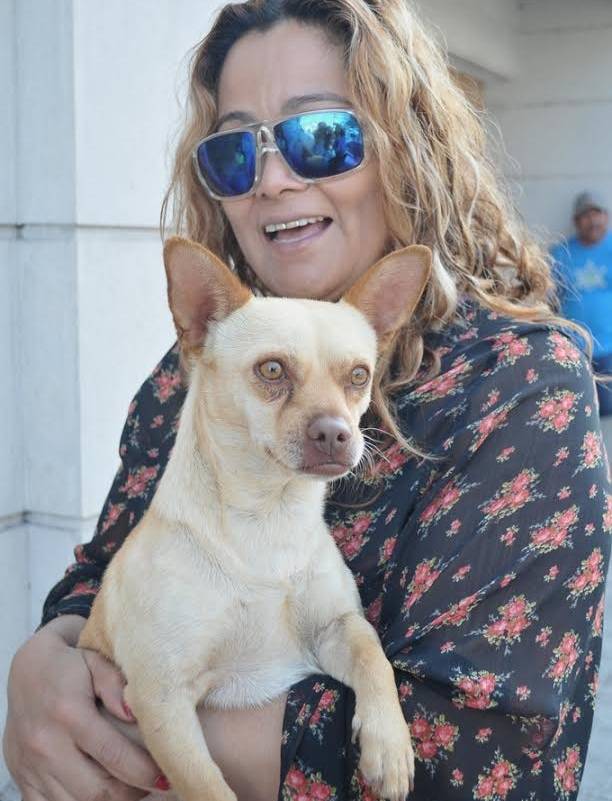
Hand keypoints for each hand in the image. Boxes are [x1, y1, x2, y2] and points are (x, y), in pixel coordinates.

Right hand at [3, 615, 163, 800]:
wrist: (25, 671)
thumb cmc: (67, 665)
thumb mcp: (95, 661)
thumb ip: (115, 684)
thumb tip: (134, 713)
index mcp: (69, 714)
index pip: (113, 754)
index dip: (143, 772)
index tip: (165, 776)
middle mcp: (47, 745)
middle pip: (96, 791)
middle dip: (131, 794)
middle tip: (152, 784)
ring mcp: (31, 767)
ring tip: (129, 788)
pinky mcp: (24, 779)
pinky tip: (99, 794)